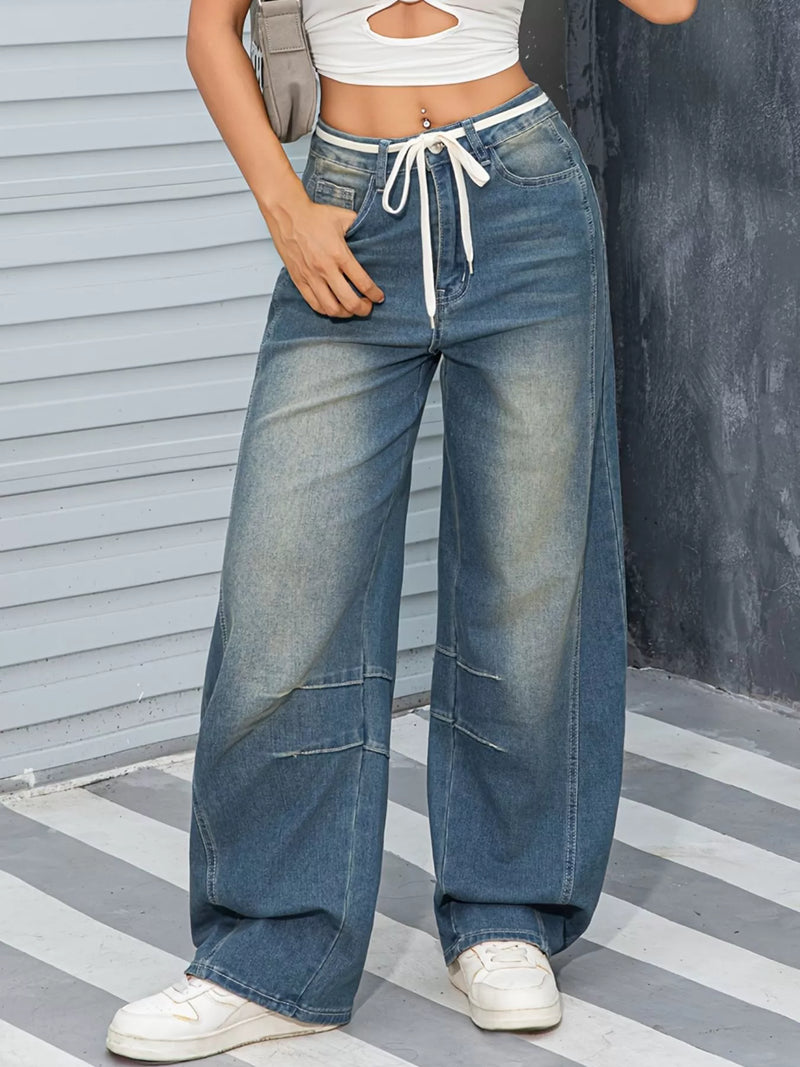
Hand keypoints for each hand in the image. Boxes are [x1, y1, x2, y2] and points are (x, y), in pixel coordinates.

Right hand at [264, 188, 384, 317]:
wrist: (287, 214)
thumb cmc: (313, 215)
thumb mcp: (344, 218)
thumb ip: (360, 228)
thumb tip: (373, 232)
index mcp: (339, 254)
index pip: (363, 282)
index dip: (374, 294)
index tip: (379, 297)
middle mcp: (325, 269)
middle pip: (349, 301)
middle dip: (363, 309)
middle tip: (368, 307)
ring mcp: (311, 277)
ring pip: (331, 308)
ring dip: (345, 313)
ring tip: (351, 309)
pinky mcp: (299, 280)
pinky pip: (314, 304)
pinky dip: (326, 310)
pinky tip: (333, 307)